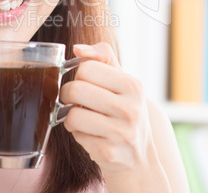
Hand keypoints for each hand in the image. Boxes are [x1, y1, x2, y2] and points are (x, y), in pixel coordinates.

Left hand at [60, 42, 160, 183]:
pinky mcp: (108, 152)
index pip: (86, 68)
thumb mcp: (121, 82)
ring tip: (82, 118)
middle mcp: (130, 108)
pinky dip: (76, 133)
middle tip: (76, 101)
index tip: (86, 84)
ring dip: (70, 116)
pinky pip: (75, 134)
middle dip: (68, 95)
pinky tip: (89, 134)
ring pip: (72, 113)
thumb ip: (102, 58)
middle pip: (75, 89)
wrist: (139, 158)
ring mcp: (121, 132)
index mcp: (132, 85)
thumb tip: (77, 48)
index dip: (80, 76)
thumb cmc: (125, 112)